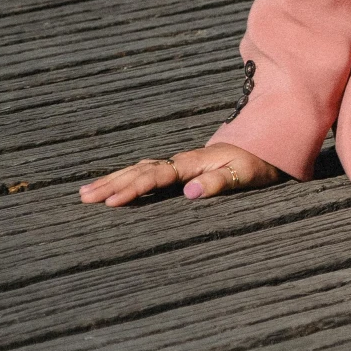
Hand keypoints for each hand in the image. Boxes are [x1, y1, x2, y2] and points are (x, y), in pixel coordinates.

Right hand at [79, 143, 281, 206]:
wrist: (266, 147)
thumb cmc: (257, 164)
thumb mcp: (245, 175)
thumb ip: (218, 183)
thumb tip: (190, 193)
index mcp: (192, 163)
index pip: (156, 177)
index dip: (133, 189)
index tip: (112, 203)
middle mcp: (181, 161)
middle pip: (139, 172)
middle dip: (111, 184)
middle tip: (83, 198)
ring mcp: (179, 163)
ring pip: (139, 170)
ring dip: (113, 180)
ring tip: (86, 192)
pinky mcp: (180, 168)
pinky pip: (146, 171)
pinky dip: (126, 177)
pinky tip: (112, 185)